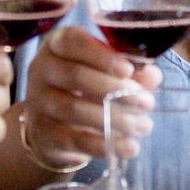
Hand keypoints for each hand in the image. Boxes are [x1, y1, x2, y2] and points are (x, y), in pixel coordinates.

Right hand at [21, 26, 158, 171]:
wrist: (53, 127)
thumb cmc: (84, 88)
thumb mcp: (105, 72)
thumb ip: (130, 71)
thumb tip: (152, 75)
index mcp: (57, 45)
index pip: (73, 42)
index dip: (101, 56)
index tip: (128, 70)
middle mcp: (41, 69)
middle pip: (75, 75)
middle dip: (115, 90)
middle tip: (146, 103)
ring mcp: (37, 101)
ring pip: (74, 109)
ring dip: (113, 119)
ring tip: (143, 126)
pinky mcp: (41, 132)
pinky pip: (73, 138)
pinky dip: (103, 145)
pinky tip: (127, 148)